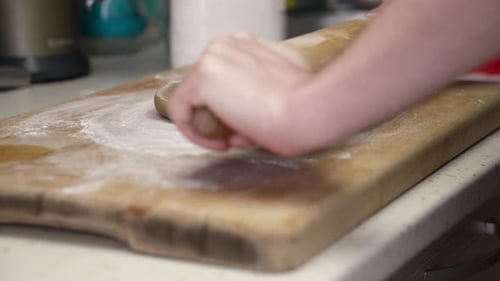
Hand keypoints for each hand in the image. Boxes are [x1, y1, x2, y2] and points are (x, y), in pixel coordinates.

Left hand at [168, 32, 312, 154]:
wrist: (307, 111)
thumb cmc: (304, 105)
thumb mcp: (285, 84)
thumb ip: (261, 85)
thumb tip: (247, 107)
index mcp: (246, 45)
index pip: (222, 78)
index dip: (230, 108)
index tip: (244, 127)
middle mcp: (226, 46)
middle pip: (206, 91)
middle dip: (221, 118)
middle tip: (240, 136)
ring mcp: (212, 59)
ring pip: (193, 101)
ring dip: (212, 126)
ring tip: (236, 141)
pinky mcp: (202, 79)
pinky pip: (180, 111)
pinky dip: (195, 132)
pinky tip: (219, 144)